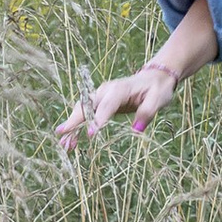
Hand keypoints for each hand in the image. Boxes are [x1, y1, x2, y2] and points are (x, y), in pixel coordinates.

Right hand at [57, 58, 184, 149]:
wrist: (154, 77)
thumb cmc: (157, 88)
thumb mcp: (158, 99)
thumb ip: (148, 112)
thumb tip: (136, 130)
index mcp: (120, 89)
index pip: (106, 105)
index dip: (98, 119)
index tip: (90, 134)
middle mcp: (106, 91)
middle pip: (87, 106)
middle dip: (74, 122)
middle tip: (63, 136)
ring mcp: (101, 96)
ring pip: (82, 110)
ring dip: (72, 126)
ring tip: (64, 144)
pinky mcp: (100, 103)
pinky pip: (85, 114)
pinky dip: (76, 127)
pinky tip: (70, 141)